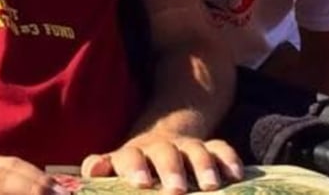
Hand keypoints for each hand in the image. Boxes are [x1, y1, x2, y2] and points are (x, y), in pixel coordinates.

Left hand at [81, 137, 243, 193]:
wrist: (160, 139)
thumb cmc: (135, 165)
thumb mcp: (116, 165)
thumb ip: (102, 166)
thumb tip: (93, 171)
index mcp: (134, 154)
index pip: (130, 157)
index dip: (135, 167)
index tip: (142, 183)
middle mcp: (161, 149)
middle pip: (166, 153)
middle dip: (171, 169)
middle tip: (177, 189)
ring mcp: (186, 148)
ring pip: (196, 151)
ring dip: (203, 166)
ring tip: (210, 186)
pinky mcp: (208, 150)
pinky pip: (221, 148)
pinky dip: (228, 159)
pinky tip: (236, 174)